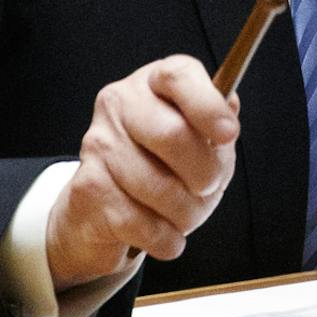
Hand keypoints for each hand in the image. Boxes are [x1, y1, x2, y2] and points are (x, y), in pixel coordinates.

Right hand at [48, 56, 238, 292]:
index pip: (180, 77)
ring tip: (184, 213)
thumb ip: (218, 126)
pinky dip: (166, 239)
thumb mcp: (201, 141)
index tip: (229, 134)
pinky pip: (142, 223)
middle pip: (173, 135)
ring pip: (159, 188)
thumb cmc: (163, 168)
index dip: (208, 106)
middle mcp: (120, 104)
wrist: (105, 209)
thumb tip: (229, 109)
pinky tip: (164, 233)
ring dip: (186, 214)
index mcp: (154, 82)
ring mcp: (99, 143)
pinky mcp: (87, 187)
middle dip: (204, 173)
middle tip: (207, 187)